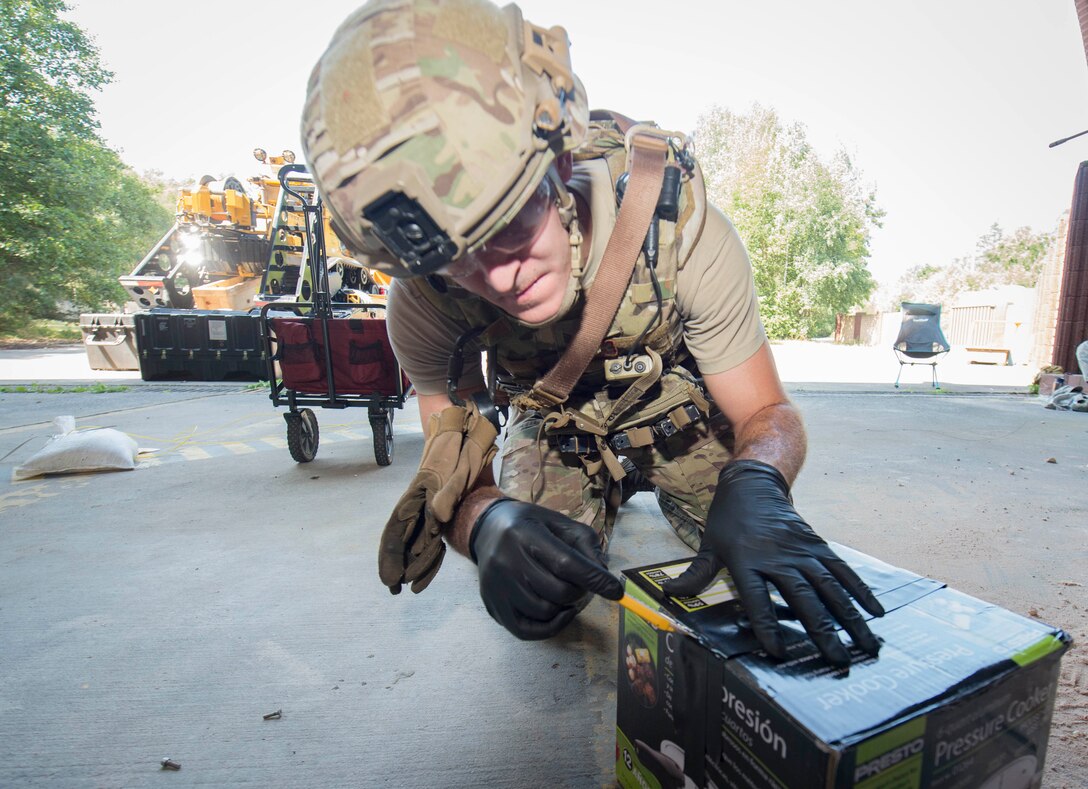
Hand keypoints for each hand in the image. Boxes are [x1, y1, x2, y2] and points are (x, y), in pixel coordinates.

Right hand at [469, 498, 623, 639]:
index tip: (616, 591)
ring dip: (565, 607)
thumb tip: (603, 573)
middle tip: (581, 582)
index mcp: (524, 535)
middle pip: (558, 591)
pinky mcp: (494, 606)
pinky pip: (527, 631)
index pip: (565, 563)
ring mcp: (497, 587)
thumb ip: (585, 544)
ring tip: (565, 591)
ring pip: (545, 612)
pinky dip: (550, 627)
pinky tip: (560, 613)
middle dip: (580, 591)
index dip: (594, 579)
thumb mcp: (559, 522)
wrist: (487, 529)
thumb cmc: (530, 525)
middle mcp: (506, 562)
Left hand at [661, 460, 883, 666]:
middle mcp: (778, 558)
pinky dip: (860, 591)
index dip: (767, 625)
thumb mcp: (708, 545)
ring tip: (868, 647)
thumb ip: (695, 574)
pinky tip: (875, 613)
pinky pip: (842, 571)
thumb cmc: (728, 520)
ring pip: (830, 588)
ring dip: (850, 618)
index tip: (778, 652)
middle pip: (802, 598)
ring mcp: (802, 551)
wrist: (754, 482)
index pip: (757, 599)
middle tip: (839, 662)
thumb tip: (668, 595)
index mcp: (747, 561)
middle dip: (822, 631)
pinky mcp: (818, 545)